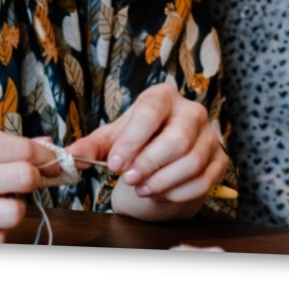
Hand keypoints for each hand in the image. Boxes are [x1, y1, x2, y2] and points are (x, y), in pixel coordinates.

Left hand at [66, 84, 226, 218]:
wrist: (166, 149)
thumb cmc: (139, 137)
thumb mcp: (114, 137)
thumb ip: (91, 147)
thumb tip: (68, 157)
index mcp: (163, 96)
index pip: (151, 112)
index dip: (132, 141)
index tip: (115, 164)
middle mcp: (191, 110)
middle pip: (176, 140)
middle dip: (148, 165)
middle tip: (129, 180)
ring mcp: (209, 135)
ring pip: (191, 162)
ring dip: (163, 182)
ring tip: (143, 188)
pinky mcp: (220, 158)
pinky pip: (204, 180)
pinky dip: (179, 192)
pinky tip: (162, 193)